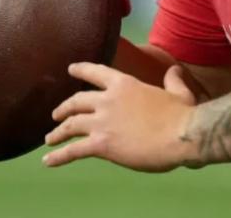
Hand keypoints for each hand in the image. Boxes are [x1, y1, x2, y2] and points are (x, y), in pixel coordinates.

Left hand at [42, 63, 196, 171]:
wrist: (181, 134)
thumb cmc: (181, 115)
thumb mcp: (179, 92)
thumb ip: (173, 81)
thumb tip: (174, 70)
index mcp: (124, 84)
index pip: (96, 73)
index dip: (81, 70)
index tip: (70, 69)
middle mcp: (108, 99)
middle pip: (77, 101)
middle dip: (64, 108)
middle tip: (56, 115)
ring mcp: (102, 121)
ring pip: (71, 125)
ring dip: (57, 132)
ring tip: (49, 139)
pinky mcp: (101, 144)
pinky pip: (73, 150)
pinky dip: (58, 156)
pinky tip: (48, 161)